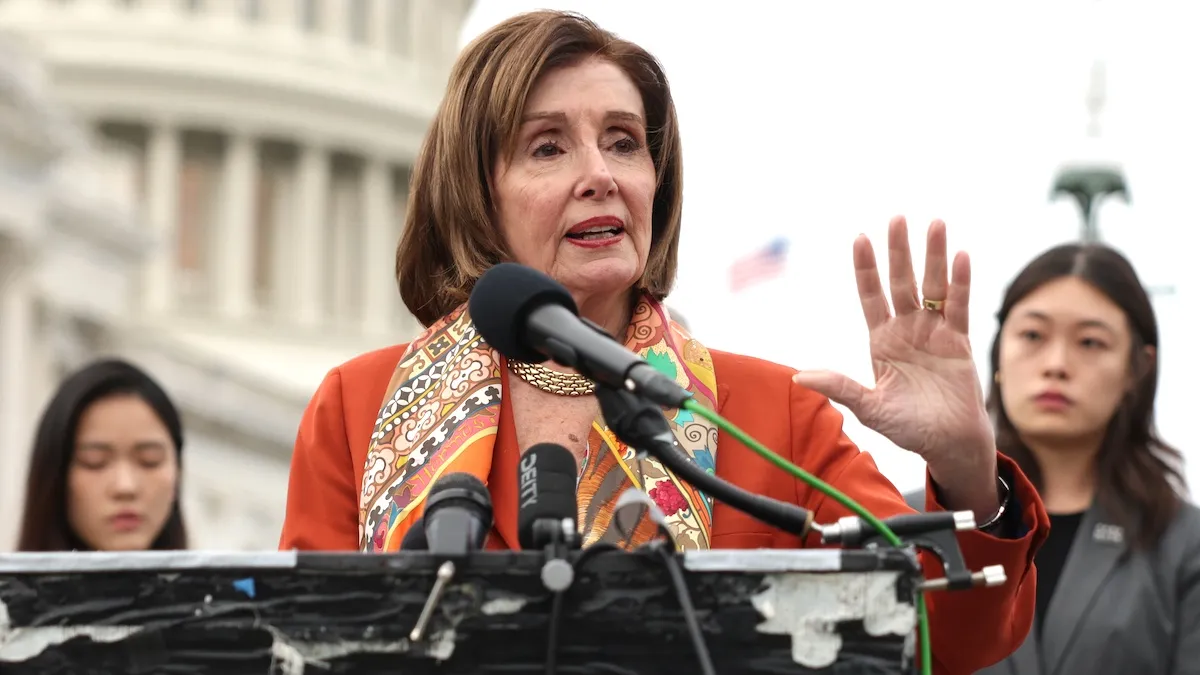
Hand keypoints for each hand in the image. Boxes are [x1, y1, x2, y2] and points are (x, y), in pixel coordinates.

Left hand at [792, 217, 997, 515]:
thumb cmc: (908, 428)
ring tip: (934, 223)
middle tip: (897, 217)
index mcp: (881, 341)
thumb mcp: (870, 407)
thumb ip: (841, 388)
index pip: (871, 296)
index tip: (859, 237)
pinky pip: (959, 307)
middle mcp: (907, 330)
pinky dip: (961, 283)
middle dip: (898, 251)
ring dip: (933, 256)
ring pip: (934, 287)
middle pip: (901, 282)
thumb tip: (799, 377)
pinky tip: (960, 256)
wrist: (948, 445)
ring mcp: (934, 333)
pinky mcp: (960, 342)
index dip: (865, 268)